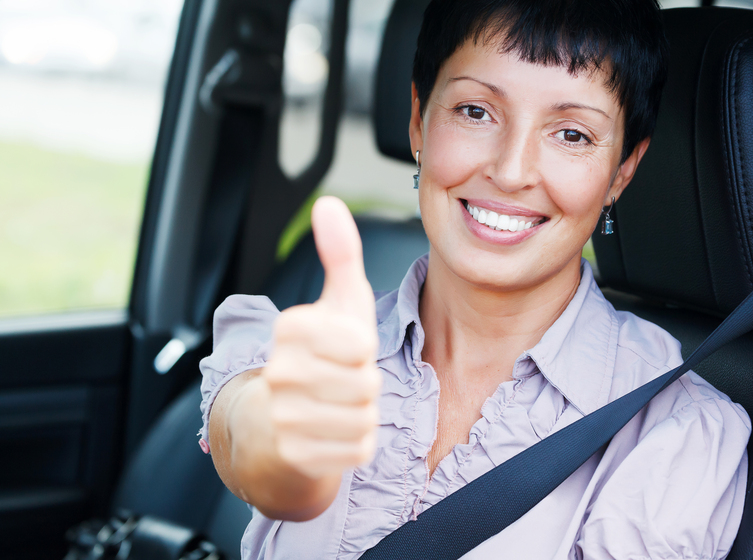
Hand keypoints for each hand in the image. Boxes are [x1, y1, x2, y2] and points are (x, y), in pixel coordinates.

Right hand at [243, 196, 380, 479]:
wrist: (276, 425)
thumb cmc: (320, 355)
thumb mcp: (336, 302)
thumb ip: (339, 253)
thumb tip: (328, 203)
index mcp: (290, 328)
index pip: (361, 344)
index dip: (362, 350)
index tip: (342, 349)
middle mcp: (280, 372)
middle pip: (366, 383)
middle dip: (364, 385)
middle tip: (341, 382)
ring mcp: (284, 416)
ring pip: (363, 418)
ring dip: (361, 415)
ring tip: (336, 406)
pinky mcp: (295, 455)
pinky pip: (357, 449)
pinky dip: (355, 444)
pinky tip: (332, 433)